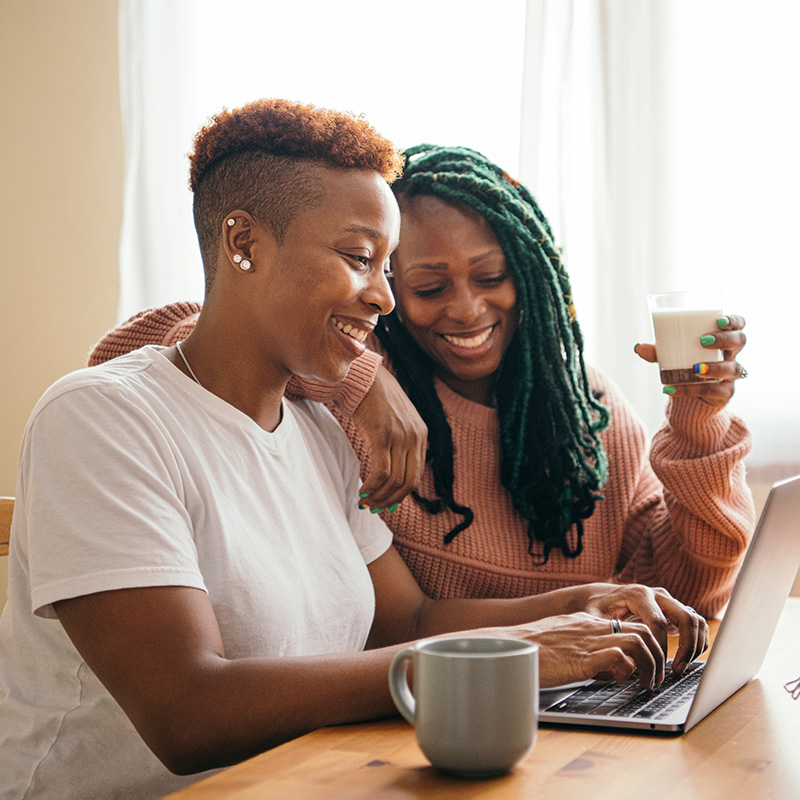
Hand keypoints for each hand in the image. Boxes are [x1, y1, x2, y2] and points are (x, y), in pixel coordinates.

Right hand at [352, 365, 427, 509]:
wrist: (363, 377)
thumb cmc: (374, 399)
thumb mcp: (397, 420)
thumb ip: (400, 441)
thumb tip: (390, 472)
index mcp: (421, 435)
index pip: (416, 475)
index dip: (400, 494)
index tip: (386, 503)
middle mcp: (414, 437)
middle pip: (408, 482)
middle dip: (391, 500)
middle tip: (375, 508)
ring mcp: (399, 437)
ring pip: (394, 481)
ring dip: (379, 496)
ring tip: (365, 502)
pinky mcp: (382, 436)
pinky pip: (381, 472)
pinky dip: (372, 486)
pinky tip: (362, 490)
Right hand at [487, 613, 665, 688]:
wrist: (509, 646)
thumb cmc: (529, 648)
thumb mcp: (560, 641)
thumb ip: (582, 646)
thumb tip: (602, 665)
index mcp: (586, 622)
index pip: (628, 625)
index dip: (646, 645)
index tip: (650, 663)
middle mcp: (592, 628)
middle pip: (643, 631)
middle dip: (657, 655)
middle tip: (655, 677)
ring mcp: (588, 641)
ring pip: (639, 642)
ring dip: (650, 664)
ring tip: (648, 683)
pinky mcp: (583, 658)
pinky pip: (620, 657)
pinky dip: (628, 670)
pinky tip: (621, 682)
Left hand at [576, 583, 708, 674]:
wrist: (605, 597)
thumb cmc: (599, 609)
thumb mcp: (595, 617)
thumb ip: (604, 631)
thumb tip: (617, 655)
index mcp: (638, 595)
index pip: (658, 622)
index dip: (661, 647)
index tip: (657, 667)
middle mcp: (657, 594)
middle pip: (685, 618)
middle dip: (686, 647)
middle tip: (677, 670)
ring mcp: (669, 600)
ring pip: (695, 620)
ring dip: (694, 646)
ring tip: (680, 667)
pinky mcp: (675, 609)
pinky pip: (697, 623)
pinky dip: (698, 642)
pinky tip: (686, 658)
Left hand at [635, 314, 746, 408]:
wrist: (692, 400)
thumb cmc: (686, 367)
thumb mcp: (673, 357)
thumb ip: (658, 352)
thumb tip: (638, 347)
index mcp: (722, 340)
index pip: (738, 324)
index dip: (733, 320)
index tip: (717, 320)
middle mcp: (731, 355)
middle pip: (739, 341)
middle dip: (724, 339)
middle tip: (703, 341)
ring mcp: (730, 375)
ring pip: (733, 369)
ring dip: (715, 367)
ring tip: (694, 369)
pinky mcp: (725, 394)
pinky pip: (714, 391)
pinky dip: (691, 389)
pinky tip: (672, 388)